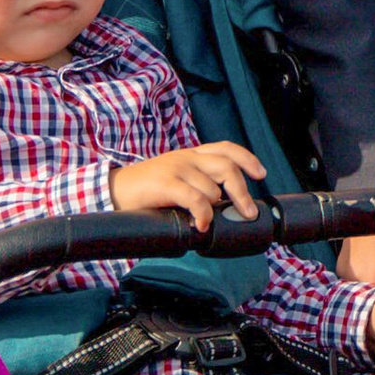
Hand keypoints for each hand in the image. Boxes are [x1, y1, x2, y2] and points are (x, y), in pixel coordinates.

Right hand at [109, 140, 267, 233]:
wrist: (113, 190)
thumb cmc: (147, 191)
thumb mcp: (177, 179)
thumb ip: (198, 185)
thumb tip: (225, 206)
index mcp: (192, 154)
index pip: (226, 148)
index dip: (247, 159)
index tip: (261, 174)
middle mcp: (187, 157)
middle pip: (227, 167)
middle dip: (242, 191)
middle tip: (248, 212)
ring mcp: (177, 168)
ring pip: (212, 187)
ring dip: (215, 209)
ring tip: (206, 222)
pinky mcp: (165, 183)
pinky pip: (195, 199)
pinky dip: (203, 214)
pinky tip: (201, 226)